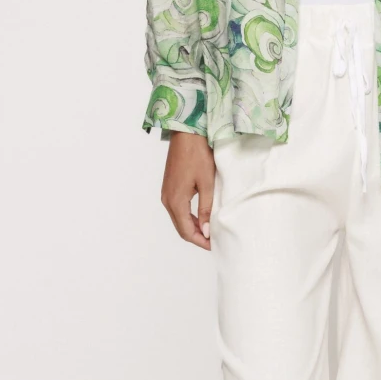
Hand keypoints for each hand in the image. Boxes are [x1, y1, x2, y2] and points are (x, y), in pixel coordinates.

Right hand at [160, 131, 215, 249]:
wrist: (186, 133)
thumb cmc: (198, 155)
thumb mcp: (206, 183)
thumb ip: (206, 209)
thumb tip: (206, 231)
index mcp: (175, 201)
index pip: (186, 231)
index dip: (200, 241)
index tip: (214, 245)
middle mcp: (167, 200)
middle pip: (181, 227)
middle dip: (196, 237)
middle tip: (213, 241)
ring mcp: (166, 193)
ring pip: (178, 219)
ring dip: (192, 227)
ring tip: (209, 231)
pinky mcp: (169, 186)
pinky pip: (177, 209)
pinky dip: (188, 217)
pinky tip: (200, 217)